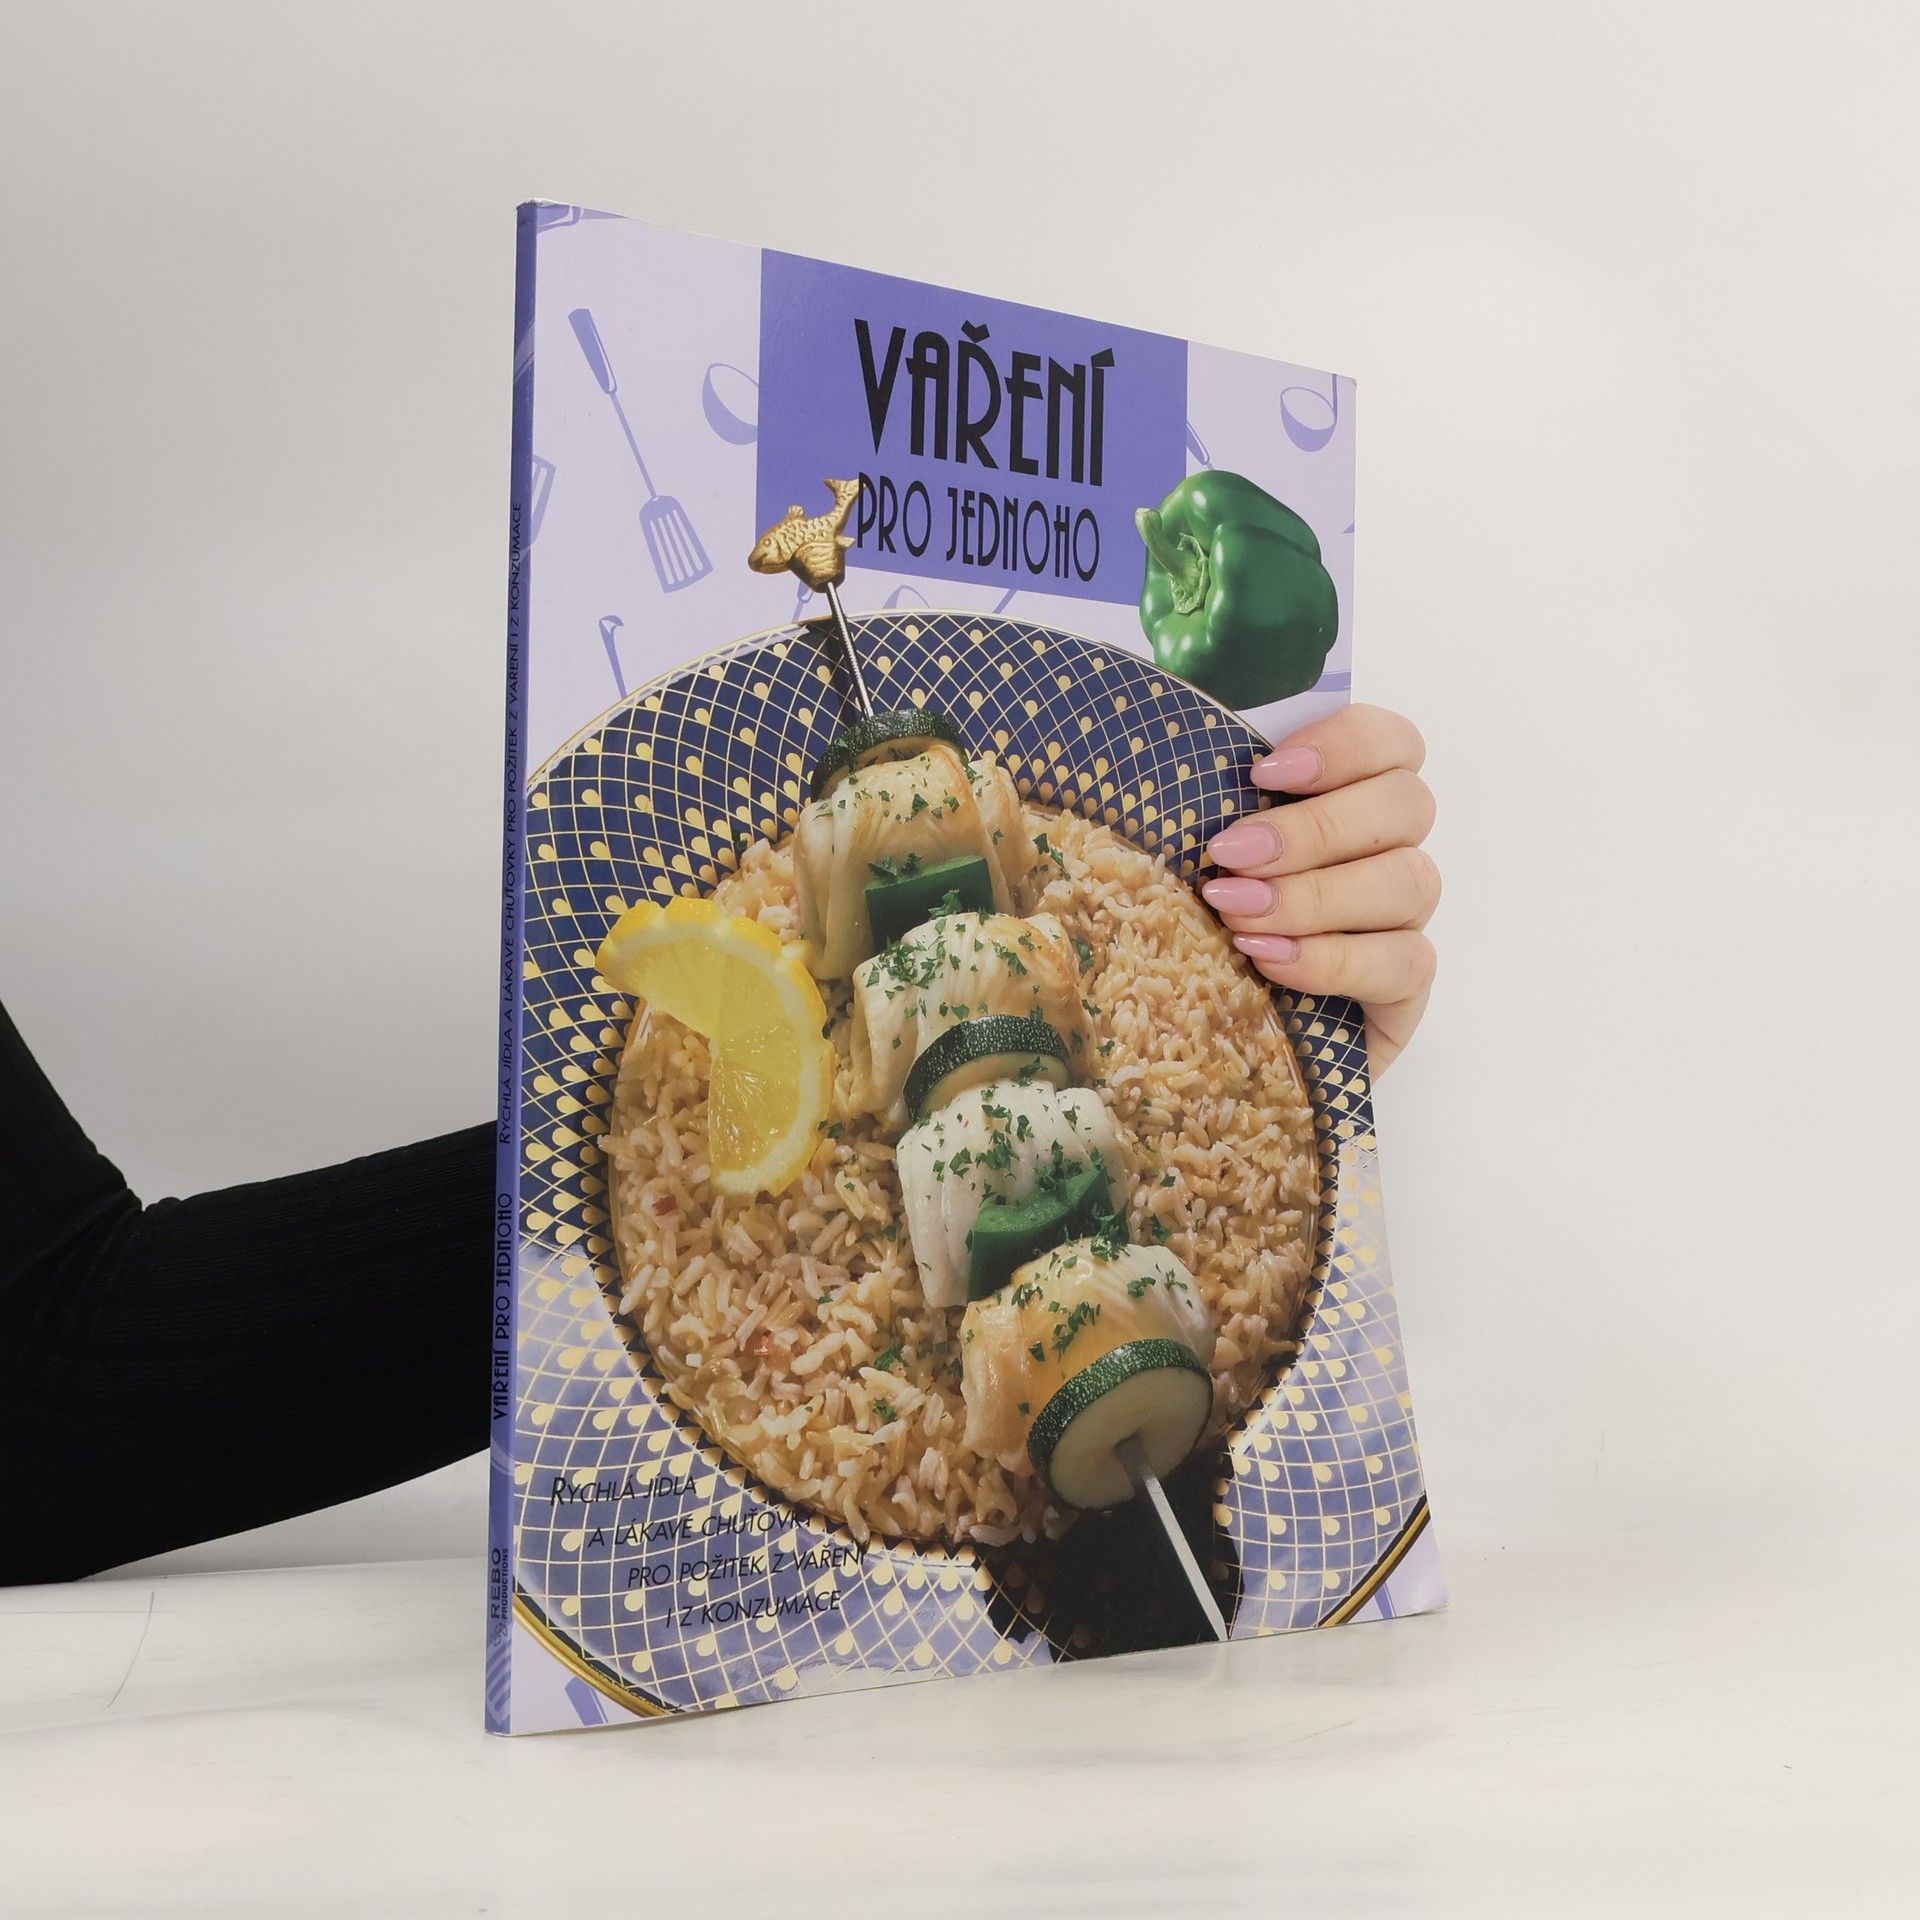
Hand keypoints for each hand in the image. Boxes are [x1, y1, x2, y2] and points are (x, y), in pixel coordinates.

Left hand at [1200, 705, 1437, 1074]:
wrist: (1200, 1035)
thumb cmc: (1195, 922)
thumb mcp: (1193, 852)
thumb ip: (1206, 797)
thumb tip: (1166, 746)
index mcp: (1351, 796)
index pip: (1393, 742)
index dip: (1346, 743)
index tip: (1267, 769)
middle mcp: (1389, 851)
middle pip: (1405, 805)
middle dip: (1313, 829)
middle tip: (1230, 856)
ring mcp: (1403, 920)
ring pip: (1410, 881)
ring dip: (1316, 895)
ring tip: (1238, 915)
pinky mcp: (1404, 989)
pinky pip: (1403, 962)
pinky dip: (1332, 958)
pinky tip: (1270, 961)